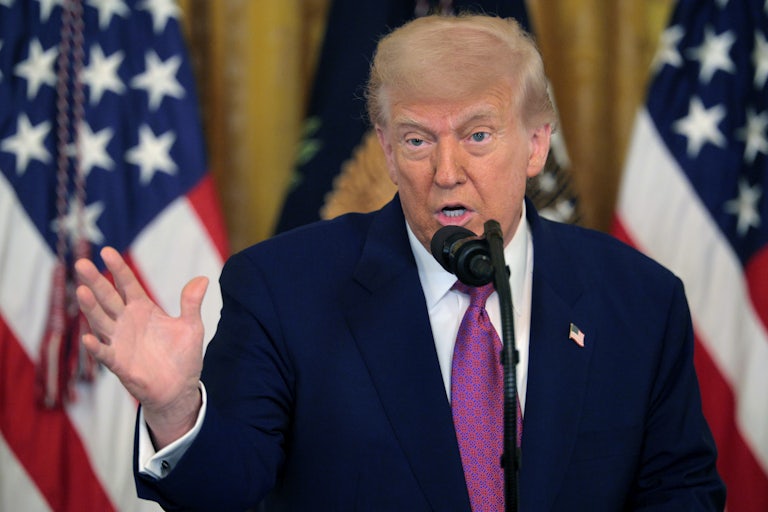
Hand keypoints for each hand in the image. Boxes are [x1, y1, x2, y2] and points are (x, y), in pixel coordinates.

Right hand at [75, 246, 208, 447]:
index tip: (106, 251)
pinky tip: (88, 338)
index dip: (118, 268)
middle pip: (108, 297)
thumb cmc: (183, 356)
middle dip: (95, 281)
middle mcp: (127, 322)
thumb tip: (203, 279)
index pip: (127, 284)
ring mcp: (120, 341)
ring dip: (90, 308)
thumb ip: (191, 303)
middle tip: (81, 264)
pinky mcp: (120, 363)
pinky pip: (105, 354)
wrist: (180, 388)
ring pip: (101, 321)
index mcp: (143, 309)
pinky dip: (97, 347)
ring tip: (82, 291)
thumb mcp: (191, 326)